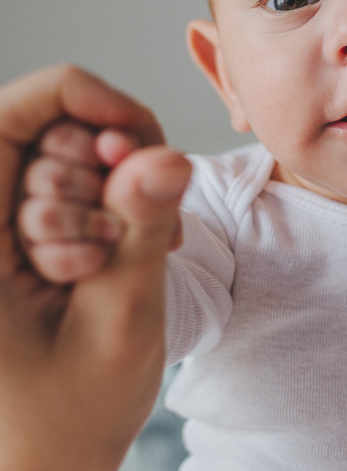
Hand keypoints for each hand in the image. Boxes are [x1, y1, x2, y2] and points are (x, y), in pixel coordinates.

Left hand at [0, 65, 190, 470]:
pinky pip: (66, 193)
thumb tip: (164, 154)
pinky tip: (122, 256)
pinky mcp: (11, 247)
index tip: (142, 138)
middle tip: (136, 231)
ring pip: (61, 157)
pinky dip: (108, 211)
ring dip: (112, 194)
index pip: (9, 115)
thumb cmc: (69, 414)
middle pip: (45, 129)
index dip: (84, 98)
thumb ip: (140, 230)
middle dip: (108, 162)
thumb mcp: (121, 319)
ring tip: (128, 259)